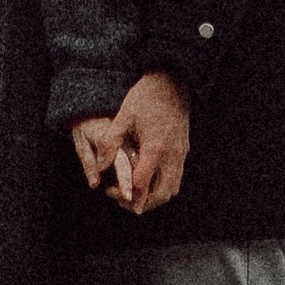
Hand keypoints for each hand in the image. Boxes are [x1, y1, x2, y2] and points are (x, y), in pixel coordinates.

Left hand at [99, 69, 189, 214]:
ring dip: (153, 199)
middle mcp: (171, 155)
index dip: (124, 194)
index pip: (140, 184)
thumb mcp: (124, 116)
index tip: (110, 191)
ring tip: (133, 194)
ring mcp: (180, 154)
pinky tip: (147, 182)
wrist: (172, 81)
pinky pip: (176, 179)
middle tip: (121, 199)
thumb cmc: (146, 96)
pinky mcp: (184, 151)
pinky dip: (162, 188)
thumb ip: (111, 142)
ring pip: (171, 190)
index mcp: (155, 148)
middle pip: (159, 195)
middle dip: (140, 204)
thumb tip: (101, 167)